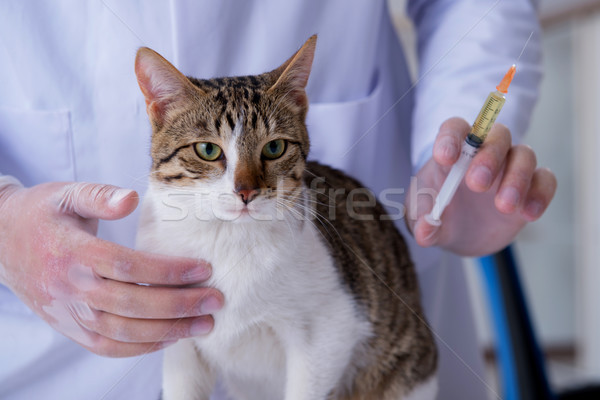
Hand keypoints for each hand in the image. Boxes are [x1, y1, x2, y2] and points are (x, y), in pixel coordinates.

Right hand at [0, 180, 222, 356]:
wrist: (0, 242)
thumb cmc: (42, 215)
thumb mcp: (67, 194)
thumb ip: (100, 196)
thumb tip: (131, 198)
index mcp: (72, 251)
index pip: (127, 266)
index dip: (168, 270)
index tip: (203, 269)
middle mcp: (70, 287)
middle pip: (131, 304)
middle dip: (179, 305)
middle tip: (216, 300)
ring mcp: (68, 312)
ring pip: (123, 331)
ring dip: (168, 331)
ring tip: (205, 325)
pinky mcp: (69, 327)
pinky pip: (107, 346)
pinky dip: (141, 348)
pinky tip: (171, 338)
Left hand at [405, 117, 556, 255]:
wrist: (458, 234)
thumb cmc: (435, 212)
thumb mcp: (419, 218)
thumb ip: (420, 221)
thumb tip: (424, 231)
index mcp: (453, 151)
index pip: (455, 128)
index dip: (451, 137)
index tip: (445, 158)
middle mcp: (484, 152)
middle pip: (496, 135)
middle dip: (489, 157)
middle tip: (477, 184)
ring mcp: (509, 168)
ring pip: (524, 155)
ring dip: (517, 177)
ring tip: (504, 206)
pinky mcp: (529, 188)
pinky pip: (545, 180)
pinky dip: (540, 194)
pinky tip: (527, 214)